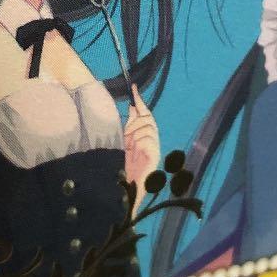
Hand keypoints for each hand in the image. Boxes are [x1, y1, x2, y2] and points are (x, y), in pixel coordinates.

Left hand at [124, 84, 159, 209]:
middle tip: (127, 135)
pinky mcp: (155, 157)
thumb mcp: (122, 141)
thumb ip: (129, 125)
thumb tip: (132, 106)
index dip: (139, 101)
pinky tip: (136, 150)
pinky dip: (141, 142)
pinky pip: (150, 141)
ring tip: (130, 146)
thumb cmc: (121, 167)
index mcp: (141, 135)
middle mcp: (150, 140)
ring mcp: (153, 149)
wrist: (123, 189)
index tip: (133, 87)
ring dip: (136, 134)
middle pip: (147, 119)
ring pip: (148, 128)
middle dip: (135, 123)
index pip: (143, 114)